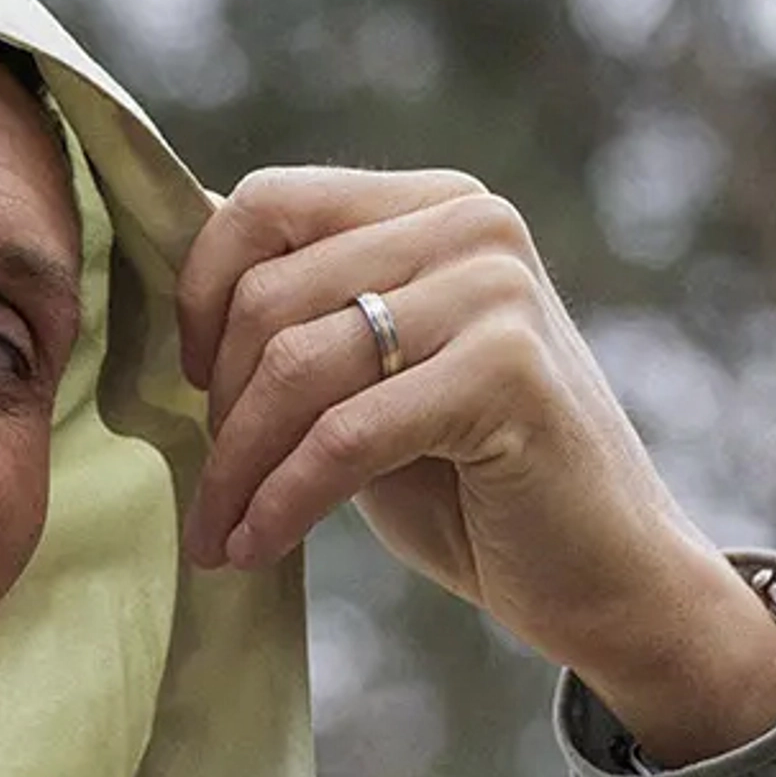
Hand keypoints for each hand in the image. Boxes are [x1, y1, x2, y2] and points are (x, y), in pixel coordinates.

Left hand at [175, 167, 775, 760]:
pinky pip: (342, 436)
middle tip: (211, 494)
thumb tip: (173, 270)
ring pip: (295, 367)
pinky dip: (281, 501)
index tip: (195, 387)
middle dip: (217, 411)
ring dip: (237, 468)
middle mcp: (470, 224)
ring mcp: (494, 291)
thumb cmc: (470, 482)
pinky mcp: (506, 373)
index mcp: (432, 205)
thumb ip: (301, 319)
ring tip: (219, 535)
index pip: (265, 204)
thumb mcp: (370, 378)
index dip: (200, 299)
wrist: (602, 572)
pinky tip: (255, 547)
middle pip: (267, 295)